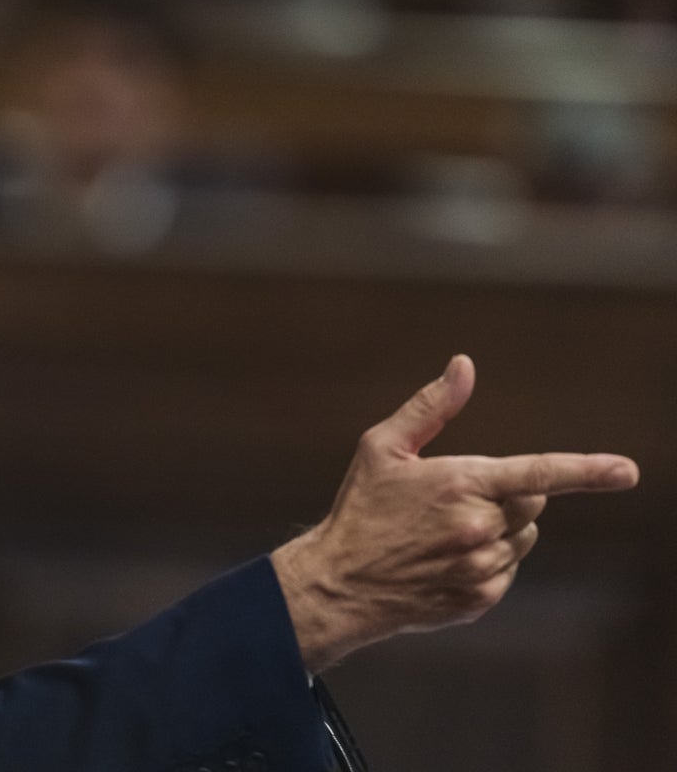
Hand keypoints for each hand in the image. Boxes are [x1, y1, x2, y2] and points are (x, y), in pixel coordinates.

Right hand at [270, 354, 638, 673]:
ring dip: (499, 528)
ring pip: (523, 537)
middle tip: (457, 498)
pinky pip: (507, 570)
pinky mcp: (480, 599)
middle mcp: (477, 528)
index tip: (627, 471)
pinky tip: (445, 558)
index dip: (588, 470)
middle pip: (533, 501)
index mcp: (460, 483)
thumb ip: (430, 406)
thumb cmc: (360, 507)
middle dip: (509, 493)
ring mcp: (481, 567)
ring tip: (446, 532)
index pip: (538, 472)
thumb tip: (464, 365)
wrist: (339, 582)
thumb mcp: (382, 447)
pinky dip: (487, 561)